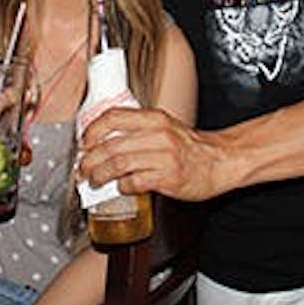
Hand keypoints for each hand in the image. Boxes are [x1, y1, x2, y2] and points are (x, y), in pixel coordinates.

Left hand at [78, 108, 227, 201]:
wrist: (220, 161)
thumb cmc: (190, 147)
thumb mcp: (165, 127)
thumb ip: (138, 129)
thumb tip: (105, 140)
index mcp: (155, 118)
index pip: (114, 117)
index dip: (92, 130)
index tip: (84, 142)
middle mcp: (159, 134)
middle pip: (111, 145)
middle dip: (90, 160)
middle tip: (83, 169)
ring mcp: (164, 156)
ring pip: (119, 164)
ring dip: (100, 175)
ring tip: (94, 181)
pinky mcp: (169, 177)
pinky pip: (135, 182)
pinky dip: (123, 187)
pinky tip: (121, 188)